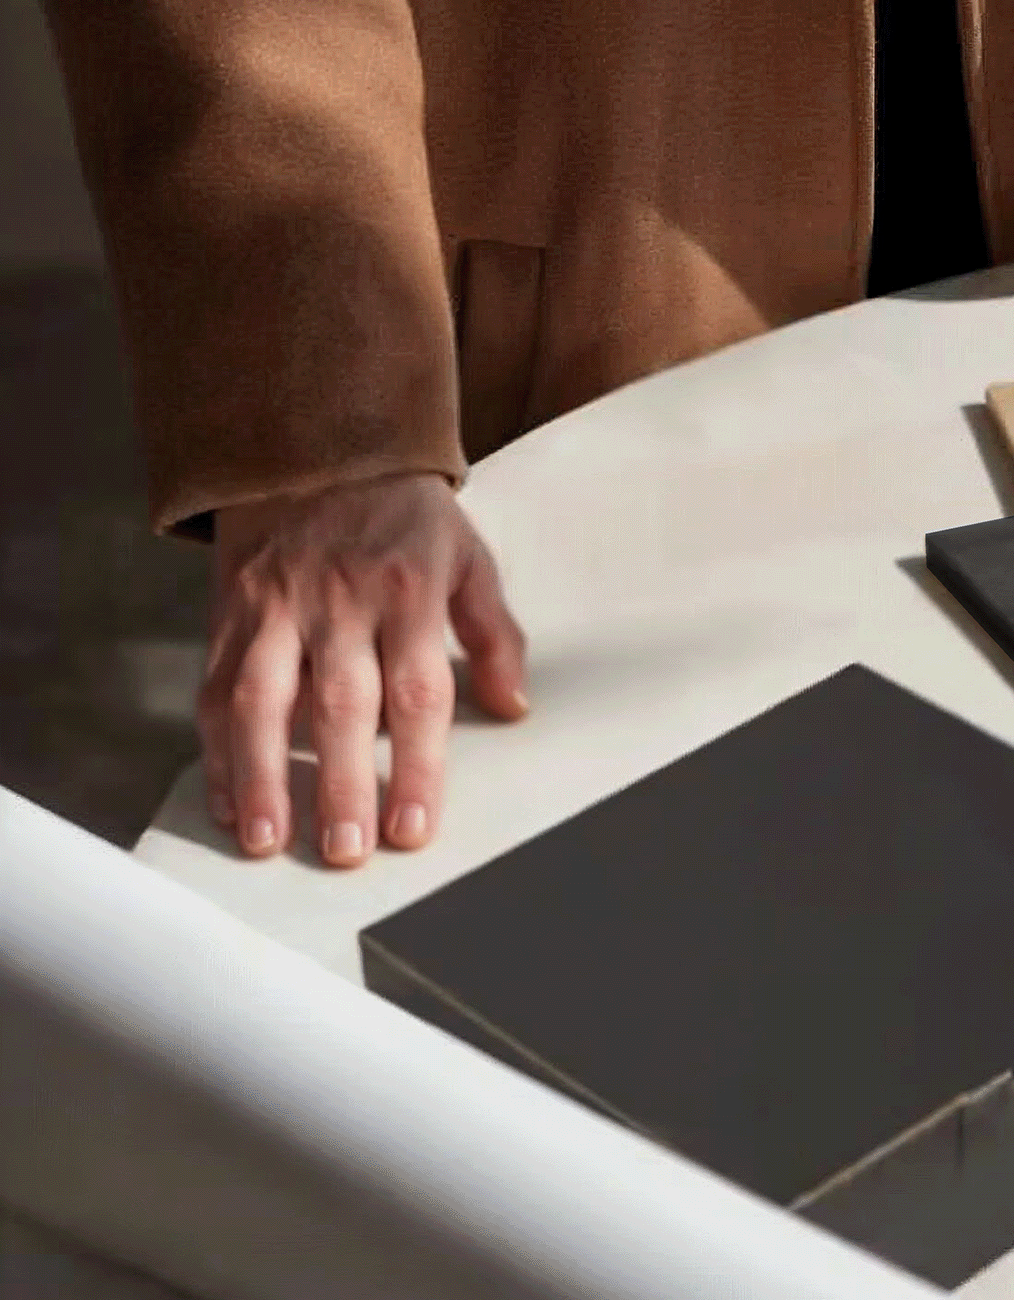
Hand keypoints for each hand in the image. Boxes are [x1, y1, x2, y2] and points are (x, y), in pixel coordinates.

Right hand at [201, 473, 528, 867]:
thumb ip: (494, 633)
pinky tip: (228, 800)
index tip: (414, 829)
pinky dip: (218, 751)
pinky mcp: (231, 613)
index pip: (419, 692)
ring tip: (269, 842)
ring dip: (264, 777)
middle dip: (344, 784)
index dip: (418, 765)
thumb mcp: (468, 557)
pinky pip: (215, 688)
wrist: (316, 447)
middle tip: (347, 851)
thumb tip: (513, 706)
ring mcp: (279, 608)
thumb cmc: (403, 515)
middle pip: (344, 706)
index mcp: (410, 591)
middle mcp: (341, 602)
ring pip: (263, 702)